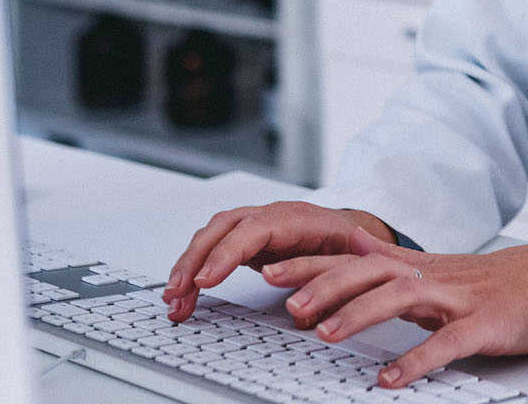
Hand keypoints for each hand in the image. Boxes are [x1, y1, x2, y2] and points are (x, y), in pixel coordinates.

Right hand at [162, 201, 397, 321]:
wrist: (353, 231)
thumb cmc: (351, 247)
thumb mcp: (350, 264)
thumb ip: (329, 283)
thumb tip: (305, 312)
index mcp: (299, 218)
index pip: (255, 229)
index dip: (227, 253)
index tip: (206, 279)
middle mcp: (271, 215)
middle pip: (223, 228)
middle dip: (196, 260)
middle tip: (178, 293)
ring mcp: (256, 223)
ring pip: (212, 236)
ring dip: (188, 266)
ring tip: (174, 300)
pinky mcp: (246, 237)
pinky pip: (214, 246)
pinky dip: (196, 268)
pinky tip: (185, 292)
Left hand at [260, 225, 527, 389]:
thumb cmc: (495, 286)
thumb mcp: (438, 280)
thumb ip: (395, 284)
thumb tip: (346, 293)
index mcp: (416, 268)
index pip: (353, 258)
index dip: (311, 261)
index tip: (269, 267)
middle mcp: (430, 277)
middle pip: (368, 271)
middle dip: (323, 285)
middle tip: (285, 303)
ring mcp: (457, 299)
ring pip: (399, 297)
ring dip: (359, 313)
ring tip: (325, 334)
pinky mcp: (483, 326)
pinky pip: (446, 343)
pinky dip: (416, 360)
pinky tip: (391, 379)